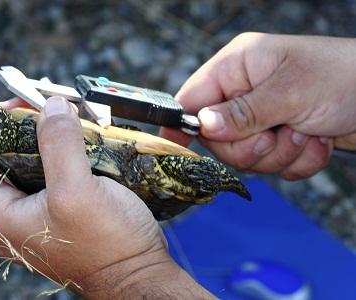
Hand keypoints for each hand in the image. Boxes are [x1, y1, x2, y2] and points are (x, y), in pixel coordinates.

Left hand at [0, 97, 212, 298]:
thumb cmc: (107, 247)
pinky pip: (47, 169)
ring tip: (70, 119)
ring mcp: (33, 209)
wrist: (137, 275)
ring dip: (43, 134)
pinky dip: (60, 148)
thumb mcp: (77, 193)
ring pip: (22, 159)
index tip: (17, 109)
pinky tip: (83, 140)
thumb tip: (52, 106)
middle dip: (16, 125)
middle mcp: (9, 212)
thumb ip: (60, 145)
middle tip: (49, 108)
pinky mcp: (57, 206)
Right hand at [161, 33, 355, 179]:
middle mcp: (245, 92)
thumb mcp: (291, 91)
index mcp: (239, 66)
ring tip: (306, 132)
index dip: (183, 124)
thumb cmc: (346, 76)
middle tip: (275, 136)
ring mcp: (262, 118)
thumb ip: (243, 112)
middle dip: (250, 146)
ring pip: (246, 157)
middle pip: (217, 137)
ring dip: (280, 154)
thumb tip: (203, 125)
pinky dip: (297, 161)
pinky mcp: (280, 139)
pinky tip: (317, 141)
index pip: (193, 98)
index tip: (176, 148)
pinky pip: (272, 166)